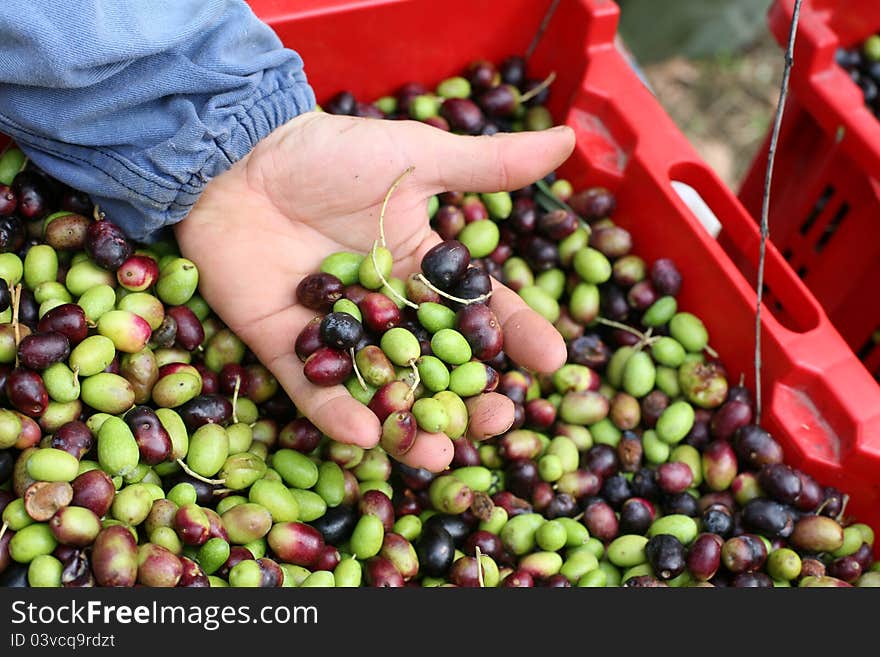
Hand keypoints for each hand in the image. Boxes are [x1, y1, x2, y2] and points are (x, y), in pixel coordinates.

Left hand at [175, 111, 574, 470]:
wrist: (239, 153)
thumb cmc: (330, 153)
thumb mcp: (416, 159)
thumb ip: (488, 165)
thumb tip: (567, 138)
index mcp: (419, 274)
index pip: (477, 312)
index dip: (515, 335)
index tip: (551, 360)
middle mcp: (382, 312)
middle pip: (433, 367)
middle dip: (466, 400)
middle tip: (495, 423)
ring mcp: (334, 334)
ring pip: (377, 389)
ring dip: (407, 425)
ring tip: (437, 456)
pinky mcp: (283, 346)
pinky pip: (311, 387)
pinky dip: (335, 412)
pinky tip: (365, 435)